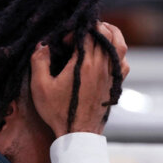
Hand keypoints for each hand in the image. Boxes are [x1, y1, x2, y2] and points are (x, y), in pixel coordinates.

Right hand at [30, 22, 129, 137]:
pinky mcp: (115, 84)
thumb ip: (39, 61)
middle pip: (105, 34)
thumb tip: (43, 45)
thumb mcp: (40, 87)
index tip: (65, 40)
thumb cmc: (58, 112)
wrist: (78, 134)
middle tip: (79, 33)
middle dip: (92, 28)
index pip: (88, 33)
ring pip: (119, 44)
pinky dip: (118, 52)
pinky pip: (124, 61)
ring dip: (110, 33)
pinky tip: (107, 54)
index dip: (76, 30)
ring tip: (98, 33)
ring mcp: (111, 75)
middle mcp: (101, 66)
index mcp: (84, 64)